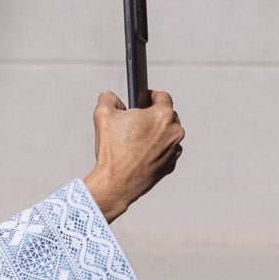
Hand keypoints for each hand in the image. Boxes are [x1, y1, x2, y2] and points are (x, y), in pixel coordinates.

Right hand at [82, 90, 183, 222]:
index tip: (143, 99)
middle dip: (152, 116)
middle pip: (167, 115)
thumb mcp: (103, 114)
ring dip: (155, 133)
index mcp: (163, 115)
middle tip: (135, 122)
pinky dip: (155, 150)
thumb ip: (109, 98)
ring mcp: (174, 150)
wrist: (115, 184)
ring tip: (135, 140)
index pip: (162, 96)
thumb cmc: (111, 150)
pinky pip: (165, 151)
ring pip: (167, 134)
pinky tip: (139, 154)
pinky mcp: (170, 165)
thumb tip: (113, 98)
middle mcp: (175, 131)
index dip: (151, 95)